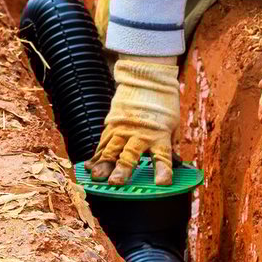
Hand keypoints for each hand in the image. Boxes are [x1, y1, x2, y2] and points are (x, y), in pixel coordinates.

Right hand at [91, 55, 179, 185]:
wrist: (147, 79)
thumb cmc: (163, 104)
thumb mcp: (172, 124)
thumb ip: (168, 143)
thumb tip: (171, 162)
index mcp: (160, 134)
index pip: (163, 156)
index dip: (162, 170)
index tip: (162, 183)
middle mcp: (140, 133)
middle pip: (130, 154)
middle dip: (123, 169)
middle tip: (116, 182)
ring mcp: (124, 129)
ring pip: (112, 149)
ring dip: (104, 164)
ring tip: (97, 176)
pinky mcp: (112, 125)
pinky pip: (103, 143)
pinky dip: (96, 155)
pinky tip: (89, 167)